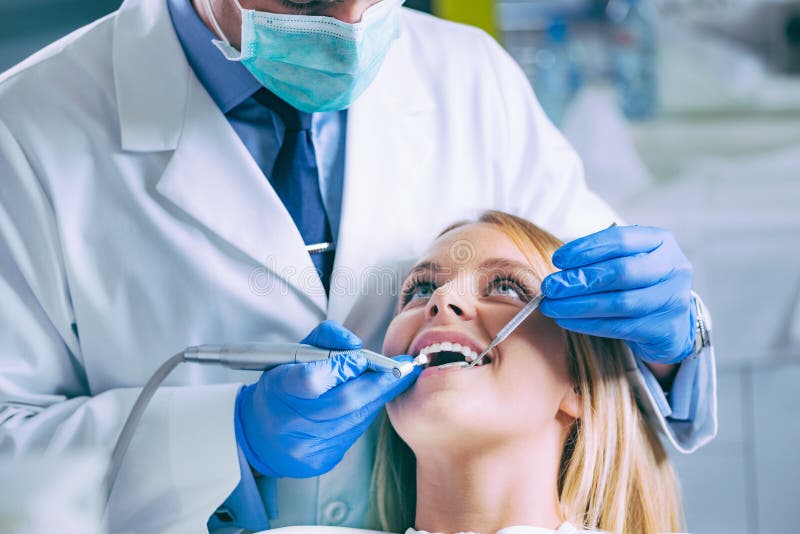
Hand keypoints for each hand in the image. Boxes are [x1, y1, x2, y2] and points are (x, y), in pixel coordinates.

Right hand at [234, 320, 419, 477]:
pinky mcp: (319, 462)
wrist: (259, 434)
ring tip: (391, 382)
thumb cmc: (280, 390)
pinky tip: (366, 404)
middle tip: (403, 369)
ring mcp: (305, 447)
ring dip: (377, 398)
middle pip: (346, 402)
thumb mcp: (291, 354)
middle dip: (381, 383)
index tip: (364, 358)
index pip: (315, 378)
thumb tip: (356, 344)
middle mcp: (290, 424)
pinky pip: (353, 435)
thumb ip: (325, 338)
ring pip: (355, 419)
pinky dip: (364, 416)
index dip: (345, 367)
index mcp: (279, 390)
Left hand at [539, 225, 694, 364]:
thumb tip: (558, 272)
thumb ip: (597, 260)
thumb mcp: (625, 262)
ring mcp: (673, 299)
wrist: (670, 324)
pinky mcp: (665, 329)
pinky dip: (588, 324)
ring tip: (551, 306)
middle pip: (621, 272)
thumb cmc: (637, 285)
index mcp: (661, 241)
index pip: (621, 240)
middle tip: (550, 287)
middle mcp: (673, 267)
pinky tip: (566, 320)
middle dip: (580, 280)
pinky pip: (619, 326)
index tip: (557, 259)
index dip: (586, 249)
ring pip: (619, 303)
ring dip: (578, 305)